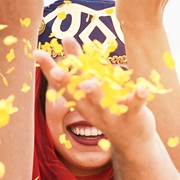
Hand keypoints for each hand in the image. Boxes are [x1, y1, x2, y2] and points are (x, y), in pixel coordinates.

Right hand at [35, 38, 156, 149]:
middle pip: (76, 93)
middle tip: (57, 70)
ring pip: (101, 102)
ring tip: (89, 82)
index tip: (37, 53)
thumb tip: (66, 37)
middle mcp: (92, 108)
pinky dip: (138, 97)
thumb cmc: (108, 108)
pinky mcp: (132, 116)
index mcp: (80, 101)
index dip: (48, 69)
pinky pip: (134, 106)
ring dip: (95, 92)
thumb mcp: (92, 88)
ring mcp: (111, 113)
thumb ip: (81, 65)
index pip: (60, 84)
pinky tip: (142, 88)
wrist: (131, 142)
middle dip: (67, 82)